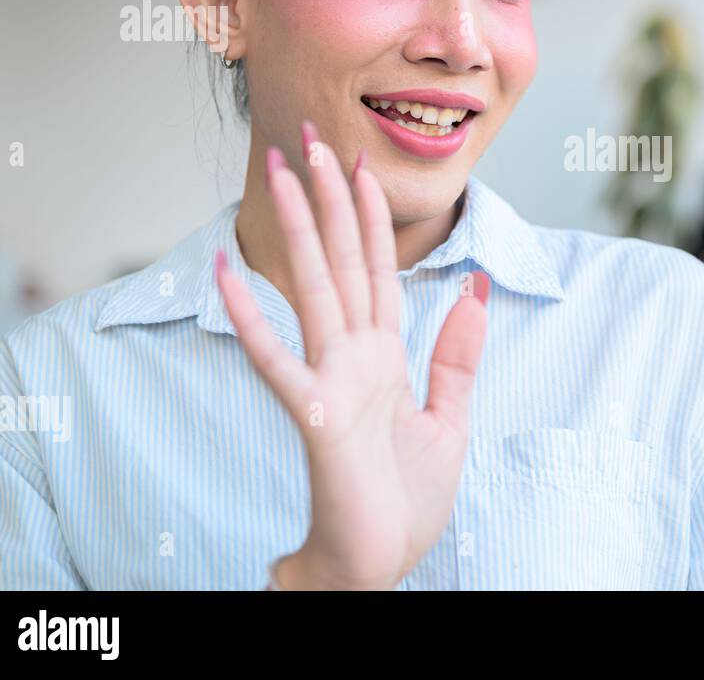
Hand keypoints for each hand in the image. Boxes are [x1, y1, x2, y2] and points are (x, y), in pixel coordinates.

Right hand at [215, 120, 488, 589]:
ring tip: (280, 174)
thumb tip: (474, 288)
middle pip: (341, 262)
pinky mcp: (315, 416)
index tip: (358, 162)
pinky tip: (229, 273)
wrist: (377, 567)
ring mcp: (330, 381)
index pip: (376, 269)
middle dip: (328, 199)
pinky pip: (279, 360)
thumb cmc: (403, 501)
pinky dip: (253, 319)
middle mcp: (352, 356)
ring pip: (313, 290)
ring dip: (298, 231)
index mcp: (383, 355)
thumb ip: (456, 355)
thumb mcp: (449, 420)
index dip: (370, 216)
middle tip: (309, 137)